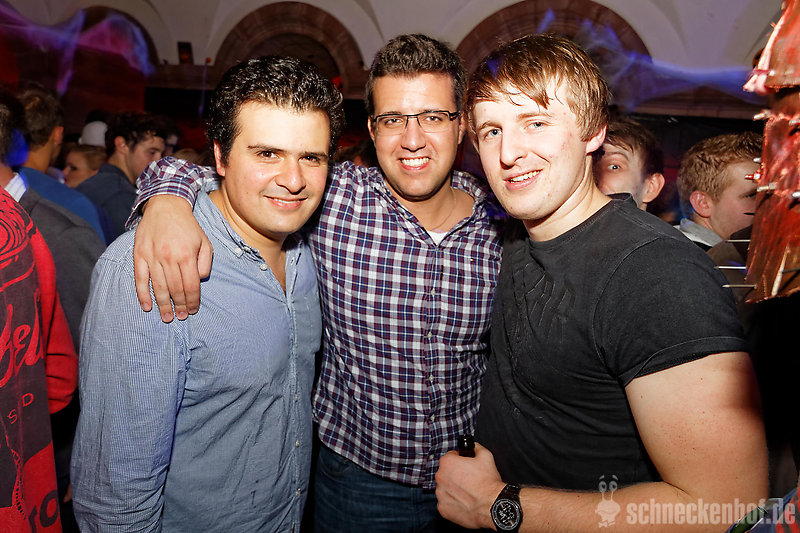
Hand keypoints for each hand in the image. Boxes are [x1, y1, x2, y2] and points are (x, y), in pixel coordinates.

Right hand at [133, 194, 212, 321]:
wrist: (166, 206)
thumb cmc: (188, 227)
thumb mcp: (205, 242)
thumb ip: (205, 263)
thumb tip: (199, 280)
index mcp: (187, 255)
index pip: (191, 286)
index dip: (192, 301)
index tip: (193, 310)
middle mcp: (169, 257)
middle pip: (175, 289)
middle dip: (179, 306)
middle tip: (181, 317)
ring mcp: (152, 256)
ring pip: (158, 287)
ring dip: (163, 305)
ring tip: (167, 317)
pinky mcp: (139, 254)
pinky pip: (140, 279)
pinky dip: (143, 294)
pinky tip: (147, 306)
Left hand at [435, 442, 505, 529]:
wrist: (491, 505)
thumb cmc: (488, 482)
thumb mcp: (486, 456)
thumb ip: (476, 447)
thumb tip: (474, 446)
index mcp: (447, 462)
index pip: (450, 457)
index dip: (460, 460)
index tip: (466, 465)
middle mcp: (440, 477)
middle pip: (446, 473)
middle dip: (455, 475)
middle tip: (469, 479)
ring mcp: (440, 494)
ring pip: (445, 488)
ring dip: (453, 489)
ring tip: (467, 492)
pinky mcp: (443, 509)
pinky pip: (446, 503)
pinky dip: (453, 503)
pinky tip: (464, 502)